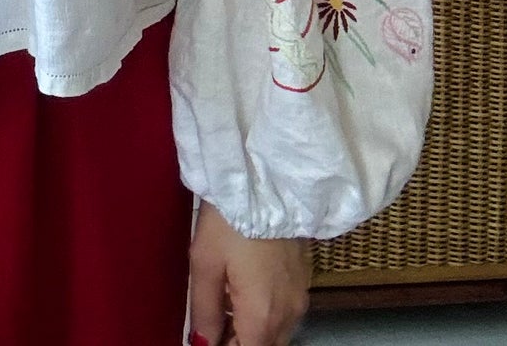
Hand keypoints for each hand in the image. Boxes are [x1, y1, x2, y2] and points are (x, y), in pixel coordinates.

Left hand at [189, 198, 309, 345]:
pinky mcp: (304, 279)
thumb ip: (204, 310)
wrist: (267, 178)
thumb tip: (202, 342)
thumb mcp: (204, 263)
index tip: (206, 339)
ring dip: (251, 331)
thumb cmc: (230, 219)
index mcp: (262, 316)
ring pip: (276, 333)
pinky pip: (284, 313)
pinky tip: (242, 293)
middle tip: (211, 327)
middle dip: (238, 342)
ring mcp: (300, 296)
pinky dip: (264, 314)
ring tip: (223, 310)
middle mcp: (288, 314)